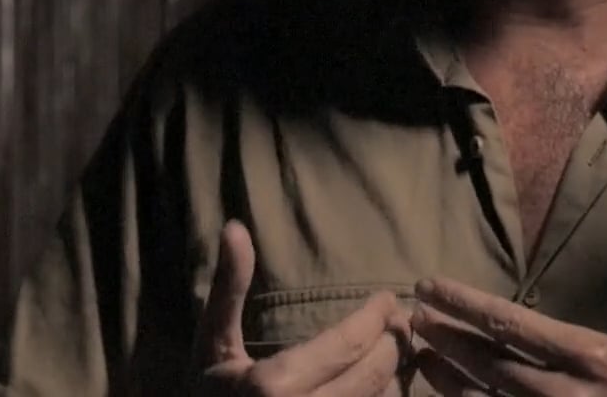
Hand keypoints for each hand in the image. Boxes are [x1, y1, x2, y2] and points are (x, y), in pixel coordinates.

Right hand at [195, 219, 413, 395]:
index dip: (376, 318)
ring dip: (396, 373)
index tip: (388, 298)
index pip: (348, 344)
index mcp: (276, 386)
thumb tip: (235, 228)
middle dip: (393, 341)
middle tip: (399, 319)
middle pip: (374, 373)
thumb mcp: (212, 342)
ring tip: (397, 346)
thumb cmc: (207, 394)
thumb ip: (228, 289)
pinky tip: (384, 382)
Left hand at [409, 205, 606, 396]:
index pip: (513, 323)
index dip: (465, 304)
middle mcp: (566, 393)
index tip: (430, 286)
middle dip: (446, 338)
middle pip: (489, 363)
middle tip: (410, 316)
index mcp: (591, 355)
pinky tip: (447, 396)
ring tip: (418, 355)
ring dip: (448, 379)